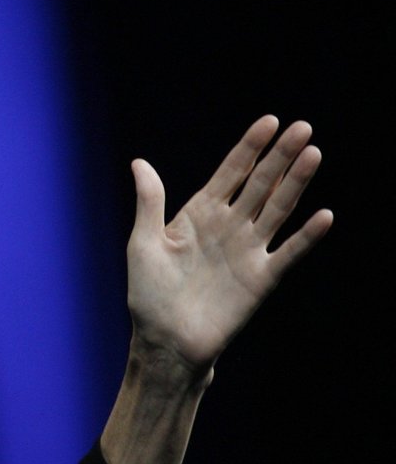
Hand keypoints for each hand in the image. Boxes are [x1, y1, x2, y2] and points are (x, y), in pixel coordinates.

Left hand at [126, 115, 332, 378]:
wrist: (165, 342)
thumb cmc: (148, 295)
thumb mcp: (144, 243)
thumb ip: (150, 203)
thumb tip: (139, 162)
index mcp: (199, 214)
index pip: (230, 173)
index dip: (249, 148)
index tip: (269, 121)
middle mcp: (228, 227)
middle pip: (261, 184)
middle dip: (280, 156)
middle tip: (303, 127)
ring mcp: (247, 251)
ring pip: (278, 210)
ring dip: (296, 184)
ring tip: (313, 154)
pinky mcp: (261, 279)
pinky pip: (288, 253)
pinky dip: (306, 237)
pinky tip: (323, 216)